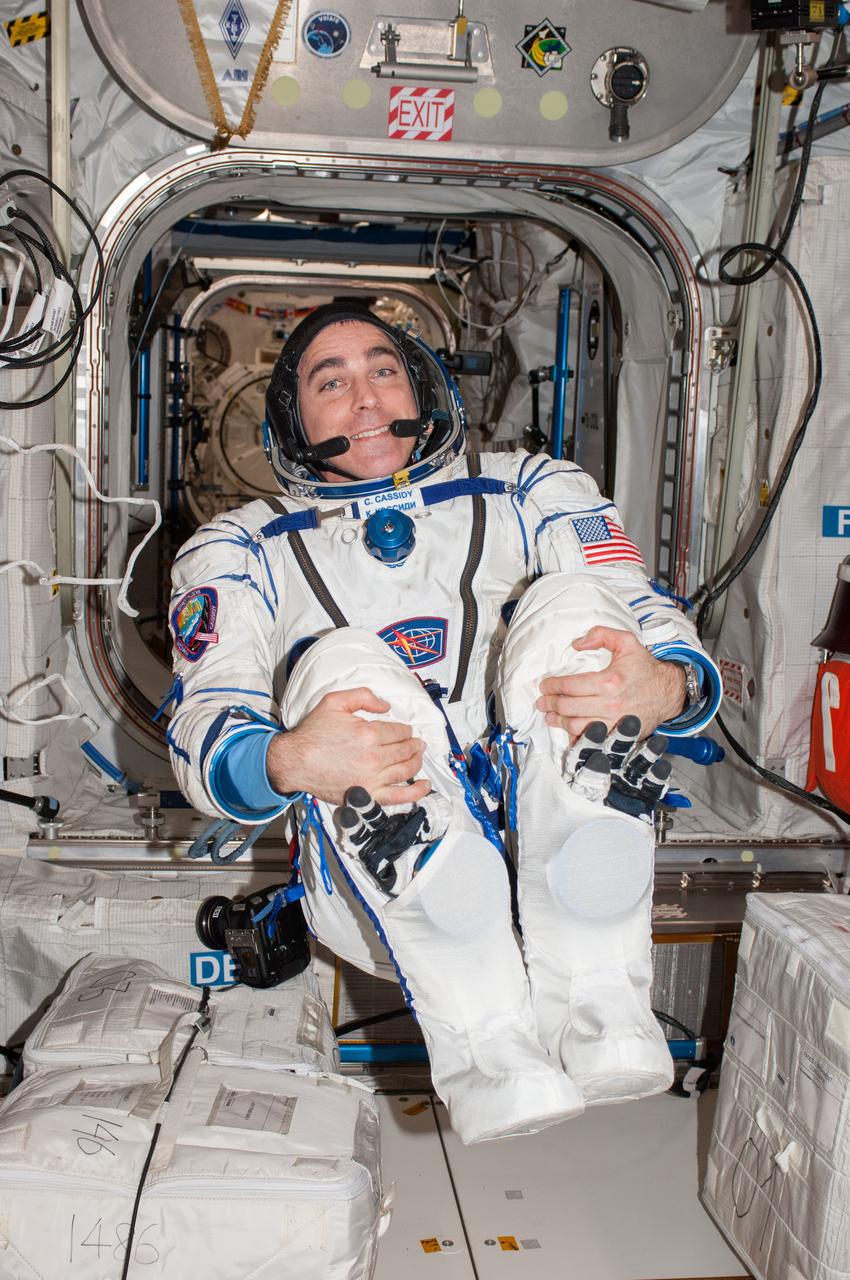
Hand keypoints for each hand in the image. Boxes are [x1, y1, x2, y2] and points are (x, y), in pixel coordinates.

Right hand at [267, 687, 430, 806]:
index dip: (404, 729)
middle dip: (414, 744)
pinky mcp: (368, 795)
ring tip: (419, 755)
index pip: (399, 730)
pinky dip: (416, 792)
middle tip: (416, 742)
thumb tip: (386, 706)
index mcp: (369, 733)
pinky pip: (399, 796)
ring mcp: (373, 779)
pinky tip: (425, 785)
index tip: (404, 730)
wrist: (294, 762)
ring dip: (417, 761)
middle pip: (405, 749)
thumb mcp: (334, 701)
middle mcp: (374, 757)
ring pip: (406, 769)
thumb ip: (363, 696)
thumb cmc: (312, 733)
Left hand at [535, 626, 685, 740]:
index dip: (552, 686)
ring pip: (576, 726)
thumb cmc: (645, 668)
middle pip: (568, 708)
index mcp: (610, 681)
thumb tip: (576, 644)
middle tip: (542, 701)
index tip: (544, 685)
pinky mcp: (618, 735)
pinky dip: (576, 736)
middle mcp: (611, 704)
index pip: (570, 686)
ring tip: (550, 715)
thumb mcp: (627, 642)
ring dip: (558, 721)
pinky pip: (591, 740)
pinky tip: (568, 730)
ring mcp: (614, 722)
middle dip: (550, 704)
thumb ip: (601, 635)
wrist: (669, 692)